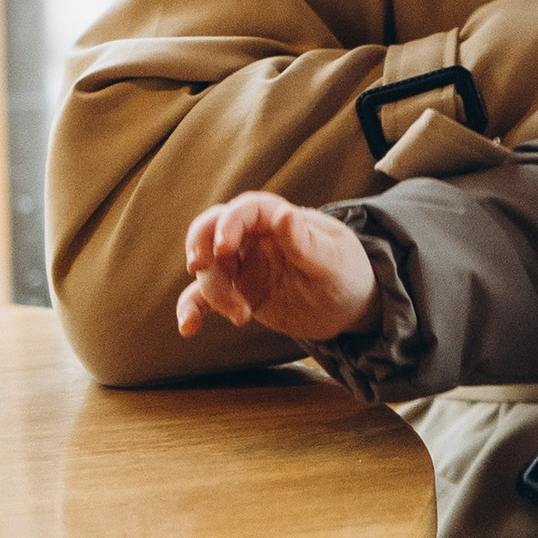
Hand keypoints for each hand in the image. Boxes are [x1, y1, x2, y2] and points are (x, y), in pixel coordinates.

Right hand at [177, 191, 378, 345]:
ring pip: (207, 266)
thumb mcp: (331, 261)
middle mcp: (255, 237)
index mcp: (279, 220)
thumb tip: (283, 214)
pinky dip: (192, 309)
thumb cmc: (347, 275)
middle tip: (200, 267)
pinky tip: (188, 327)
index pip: (245, 209)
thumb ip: (304, 241)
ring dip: (212, 289)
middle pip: (212, 229)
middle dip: (200, 244)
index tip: (223, 249)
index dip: (228, 223)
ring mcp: (243, 264)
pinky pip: (205, 296)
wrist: (349, 309)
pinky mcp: (237, 291)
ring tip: (241, 316)